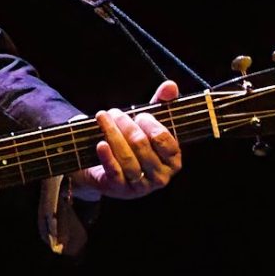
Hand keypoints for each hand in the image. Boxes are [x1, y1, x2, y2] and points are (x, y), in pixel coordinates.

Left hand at [72, 81, 182, 200]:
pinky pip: (115, 172)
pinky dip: (107, 156)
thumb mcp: (149, 124)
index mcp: (173, 160)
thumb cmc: (136, 144)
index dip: (149, 124)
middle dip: (126, 125)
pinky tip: (101, 143)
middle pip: (141, 145)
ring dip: (112, 134)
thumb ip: (162, 104)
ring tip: (102, 118)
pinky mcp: (121, 190)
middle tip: (113, 113)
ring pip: (127, 157)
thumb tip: (170, 85)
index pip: (162, 138)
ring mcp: (141, 186)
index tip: (139, 115)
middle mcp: (160, 176)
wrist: (108, 169)